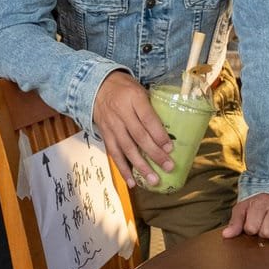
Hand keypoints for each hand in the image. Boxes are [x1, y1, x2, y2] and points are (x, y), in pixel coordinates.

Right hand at [92, 71, 172, 187]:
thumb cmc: (125, 88)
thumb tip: (172, 127)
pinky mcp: (105, 134)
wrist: (97, 86)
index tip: (170, 148)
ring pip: (127, 148)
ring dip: (141, 166)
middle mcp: (121, 112)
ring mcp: (112, 125)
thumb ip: (152, 106)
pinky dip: (123, 169)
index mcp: (134, 98)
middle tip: (168, 167)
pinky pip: (114, 154)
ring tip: (153, 180)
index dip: (159, 134)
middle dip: (155, 154)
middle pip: (139, 136)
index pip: (148, 118)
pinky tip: (132, 181)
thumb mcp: (141, 89)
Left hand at [221, 193, 268, 239]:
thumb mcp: (243, 208)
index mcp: (262, 202)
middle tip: (265, 224)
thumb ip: (235, 221)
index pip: (252, 228)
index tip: (253, 222)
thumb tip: (226, 235)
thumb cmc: (259, 203)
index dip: (251, 229)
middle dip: (264, 232)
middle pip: (268, 233)